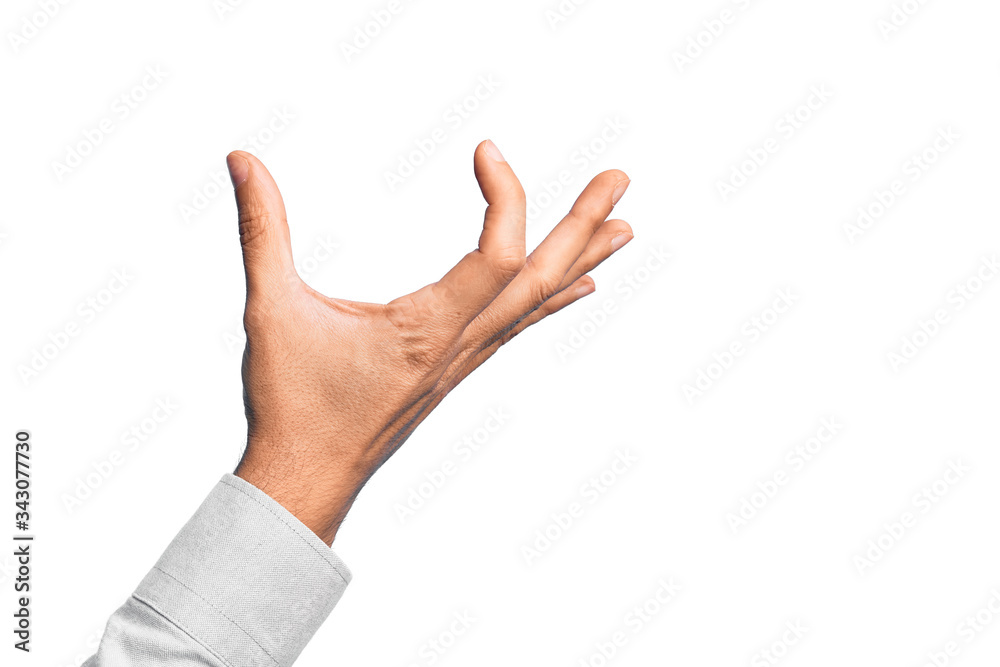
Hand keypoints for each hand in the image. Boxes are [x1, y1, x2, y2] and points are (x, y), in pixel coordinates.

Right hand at [229, 141, 630, 544]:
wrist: (309, 481)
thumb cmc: (293, 405)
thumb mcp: (271, 310)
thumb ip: (261, 231)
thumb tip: (242, 159)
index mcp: (428, 329)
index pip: (498, 255)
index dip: (505, 195)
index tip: (485, 148)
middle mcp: (460, 345)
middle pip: (539, 278)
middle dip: (583, 224)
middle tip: (621, 180)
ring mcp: (463, 360)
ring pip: (534, 302)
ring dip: (578, 258)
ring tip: (622, 228)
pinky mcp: (454, 368)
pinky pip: (516, 326)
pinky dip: (550, 298)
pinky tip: (579, 287)